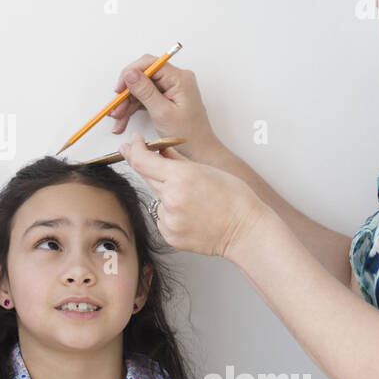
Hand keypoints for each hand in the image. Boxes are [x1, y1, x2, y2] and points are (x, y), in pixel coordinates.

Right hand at [109, 56, 220, 161]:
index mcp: (179, 78)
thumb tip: (131, 74)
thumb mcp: (163, 113)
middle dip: (126, 93)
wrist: (199, 150)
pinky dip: (133, 108)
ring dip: (126, 104)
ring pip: (140, 89)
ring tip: (118, 119)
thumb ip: (145, 91)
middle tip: (116, 107)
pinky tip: (124, 119)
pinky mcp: (165, 97)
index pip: (150, 63)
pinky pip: (144, 98)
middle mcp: (175, 80)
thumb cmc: (188, 134)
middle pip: (142, 77)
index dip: (131, 73)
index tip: (119, 88)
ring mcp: (170, 88)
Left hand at [117, 132, 265, 258]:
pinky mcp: (169, 235)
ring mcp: (169, 220)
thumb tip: (157, 150)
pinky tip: (189, 213)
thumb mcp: (205, 170)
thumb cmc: (233, 198)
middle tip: (142, 155)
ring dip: (164, 193)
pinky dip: (170, 212)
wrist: (245, 230)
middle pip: (145, 177)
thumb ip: (175, 159)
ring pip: (156, 199)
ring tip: (191, 198)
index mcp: (181, 178)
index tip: (133, 143)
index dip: (134, 149)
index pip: (142, 161)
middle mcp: (171, 199)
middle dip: (145, 166)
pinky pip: (161, 217)